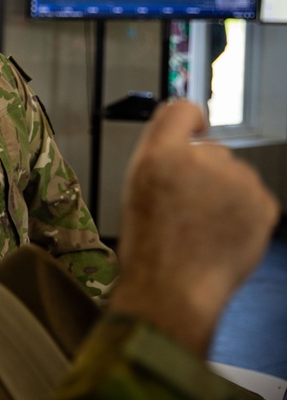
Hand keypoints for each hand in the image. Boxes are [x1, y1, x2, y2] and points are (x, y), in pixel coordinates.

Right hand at [109, 100, 278, 355]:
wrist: (174, 289)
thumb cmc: (150, 246)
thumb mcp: (134, 187)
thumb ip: (159, 149)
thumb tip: (186, 125)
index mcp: (162, 155)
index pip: (182, 110)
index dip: (188, 121)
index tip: (192, 131)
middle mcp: (203, 160)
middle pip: (209, 149)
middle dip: (201, 171)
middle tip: (184, 206)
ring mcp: (239, 182)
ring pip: (233, 175)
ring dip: (222, 193)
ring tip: (201, 226)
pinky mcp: (265, 204)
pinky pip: (253, 198)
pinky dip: (241, 213)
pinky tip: (220, 233)